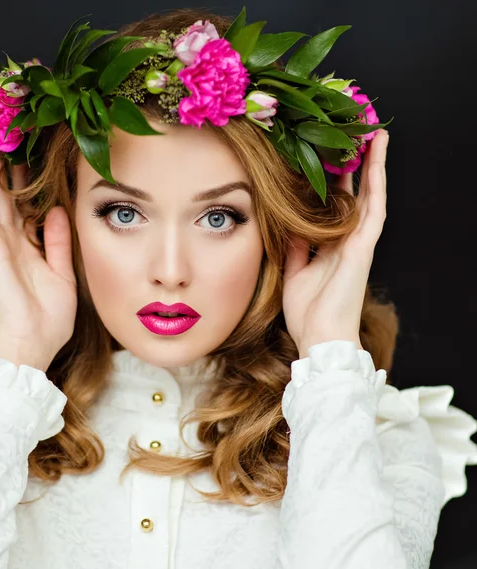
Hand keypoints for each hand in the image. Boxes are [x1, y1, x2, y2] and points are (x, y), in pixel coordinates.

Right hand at [0, 130, 76, 370]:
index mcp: (28, 249)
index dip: (24, 183)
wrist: (34, 345)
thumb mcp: (64, 274)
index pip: (23, 207)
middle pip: (3, 196)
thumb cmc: (49, 319)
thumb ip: (58, 242)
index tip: (29, 157)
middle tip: (4, 136)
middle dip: (2, 166)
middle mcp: (10, 243)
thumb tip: (55, 210)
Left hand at [282, 129, 389, 358]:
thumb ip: (294, 248)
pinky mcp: (365, 246)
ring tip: (373, 135)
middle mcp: (348, 240)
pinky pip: (374, 207)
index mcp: (331, 247)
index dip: (333, 183)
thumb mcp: (293, 272)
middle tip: (352, 137)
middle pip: (355, 195)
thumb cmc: (308, 312)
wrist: (319, 337)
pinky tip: (377, 156)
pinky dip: (376, 181)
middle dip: (355, 167)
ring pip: (370, 195)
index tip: (326, 159)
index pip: (334, 208)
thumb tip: (289, 226)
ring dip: (373, 165)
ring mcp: (359, 242)